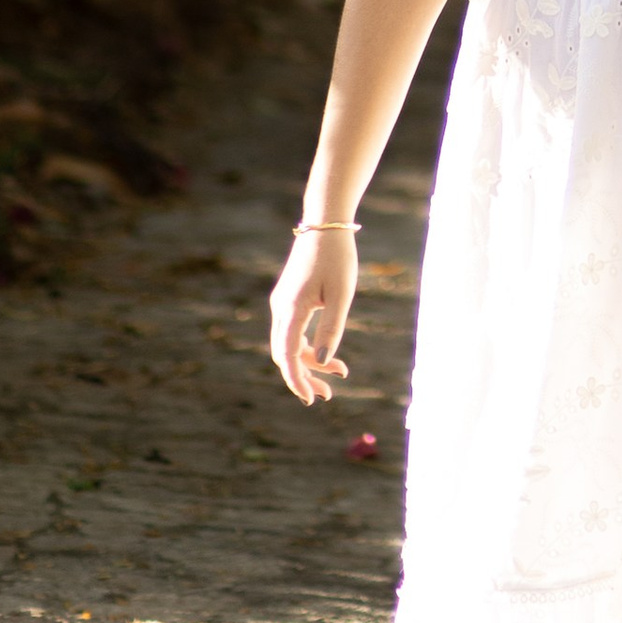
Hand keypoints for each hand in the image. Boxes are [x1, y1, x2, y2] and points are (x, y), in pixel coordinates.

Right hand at [269, 228, 357, 401]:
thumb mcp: (341, 295)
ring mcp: (282, 303)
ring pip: (289, 344)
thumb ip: (331, 328)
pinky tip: (327, 352)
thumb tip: (322, 362)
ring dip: (309, 362)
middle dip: (305, 376)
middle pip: (285, 354)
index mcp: (291, 309)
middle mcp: (280, 308)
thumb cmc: (337, 257)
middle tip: (328, 395)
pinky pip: (293, 331)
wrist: (326, 223)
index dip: (297, 380)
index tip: (310, 399)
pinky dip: (308, 346)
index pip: (288, 355)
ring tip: (340, 373)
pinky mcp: (289, 298)